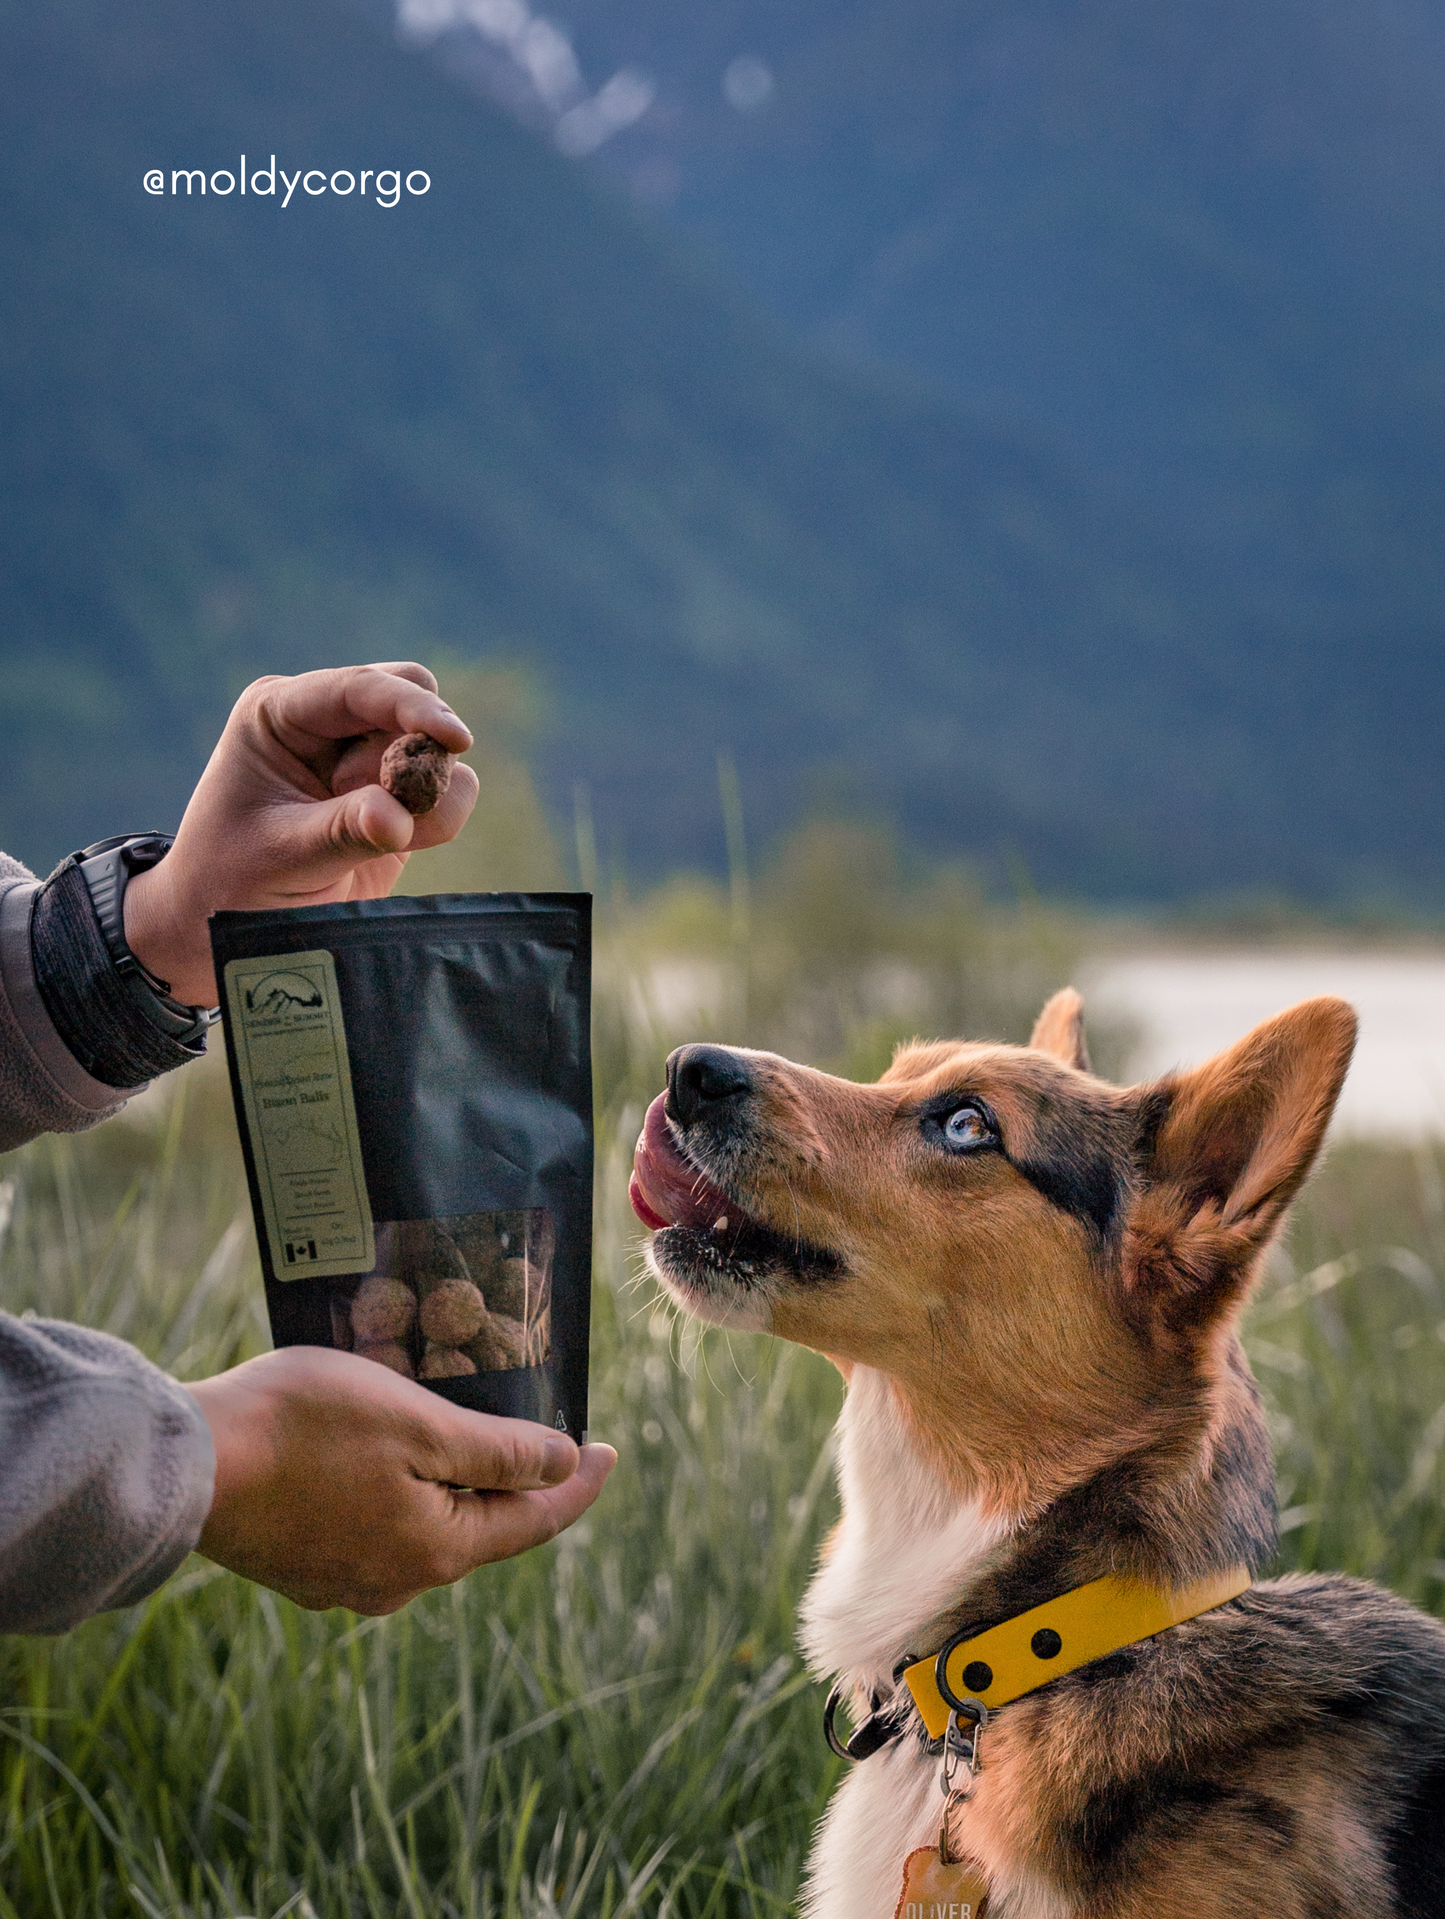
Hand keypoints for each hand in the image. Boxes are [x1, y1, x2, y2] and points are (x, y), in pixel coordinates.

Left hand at [123, 663, 481, 1004]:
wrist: (235, 927)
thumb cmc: (235, 883)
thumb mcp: (282, 856)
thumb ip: (343, 831)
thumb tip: (400, 819)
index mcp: (280, 712)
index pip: (358, 689)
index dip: (412, 708)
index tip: (456, 739)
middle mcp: (325, 722)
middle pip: (410, 694)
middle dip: (421, 747)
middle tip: (402, 803)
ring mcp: (363, 757)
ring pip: (436, 747)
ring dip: (428, 791)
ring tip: (377, 839)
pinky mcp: (395, 796)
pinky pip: (448, 790)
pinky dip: (439, 817)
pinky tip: (393, 847)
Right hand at [188, 1346, 615, 1613]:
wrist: (188, 1467)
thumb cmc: (308, 1430)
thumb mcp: (419, 1425)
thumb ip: (497, 1452)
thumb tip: (563, 1467)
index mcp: (438, 1550)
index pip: (534, 1521)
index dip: (578, 1483)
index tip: (610, 1450)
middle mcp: (396, 1582)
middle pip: (480, 1528)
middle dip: (513, 1482)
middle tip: (540, 1432)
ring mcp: (343, 1580)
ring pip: (424, 1528)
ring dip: (451, 1486)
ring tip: (462, 1435)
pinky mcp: (300, 1566)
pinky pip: (374, 1528)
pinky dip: (399, 1492)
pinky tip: (387, 1458)